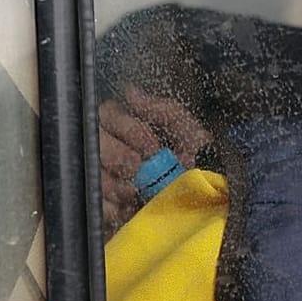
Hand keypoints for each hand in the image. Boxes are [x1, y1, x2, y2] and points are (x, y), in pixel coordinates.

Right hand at [98, 88, 210, 234]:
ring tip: (134, 192)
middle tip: (139, 169)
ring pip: (89, 171)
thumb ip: (164, 111)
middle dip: (117, 156)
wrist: (212, 206)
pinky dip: (107, 205)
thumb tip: (130, 92)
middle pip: (94, 141)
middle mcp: (114, 151)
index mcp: (132, 131)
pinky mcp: (108, 206)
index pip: (108, 114)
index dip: (128, 129)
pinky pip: (93, 201)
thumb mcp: (192, 136)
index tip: (152, 147)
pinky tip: (123, 209)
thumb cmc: (203, 167)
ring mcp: (108, 179)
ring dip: (111, 181)